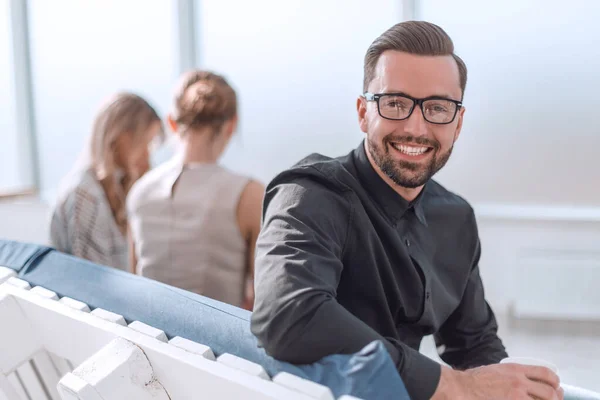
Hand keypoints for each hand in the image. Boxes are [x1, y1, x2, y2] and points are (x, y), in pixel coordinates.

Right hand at [432, 363, 563, 399]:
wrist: (462, 388)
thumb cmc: (474, 380)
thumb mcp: (496, 370)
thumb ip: (512, 375)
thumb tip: (524, 382)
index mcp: (516, 370)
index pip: (546, 373)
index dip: (555, 382)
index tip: (555, 387)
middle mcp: (519, 382)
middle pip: (550, 392)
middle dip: (555, 398)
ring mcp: (516, 396)